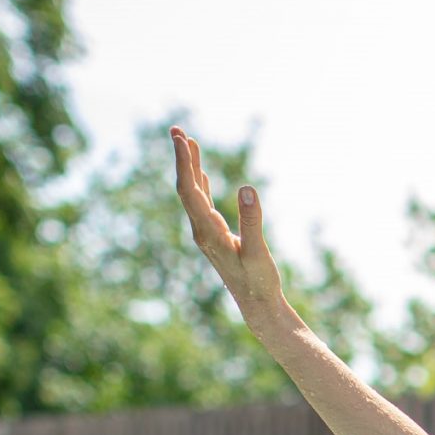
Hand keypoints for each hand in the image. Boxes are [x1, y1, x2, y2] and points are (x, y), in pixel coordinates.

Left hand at [171, 125, 283, 316]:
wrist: (257, 306)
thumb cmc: (259, 282)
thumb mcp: (258, 252)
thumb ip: (251, 220)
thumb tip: (246, 188)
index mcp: (208, 232)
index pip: (189, 191)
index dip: (184, 163)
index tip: (182, 138)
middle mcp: (202, 231)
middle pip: (186, 188)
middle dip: (181, 158)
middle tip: (176, 129)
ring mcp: (207, 233)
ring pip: (193, 194)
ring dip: (189, 167)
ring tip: (187, 141)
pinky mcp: (215, 236)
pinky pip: (202, 203)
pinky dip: (200, 183)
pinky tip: (201, 173)